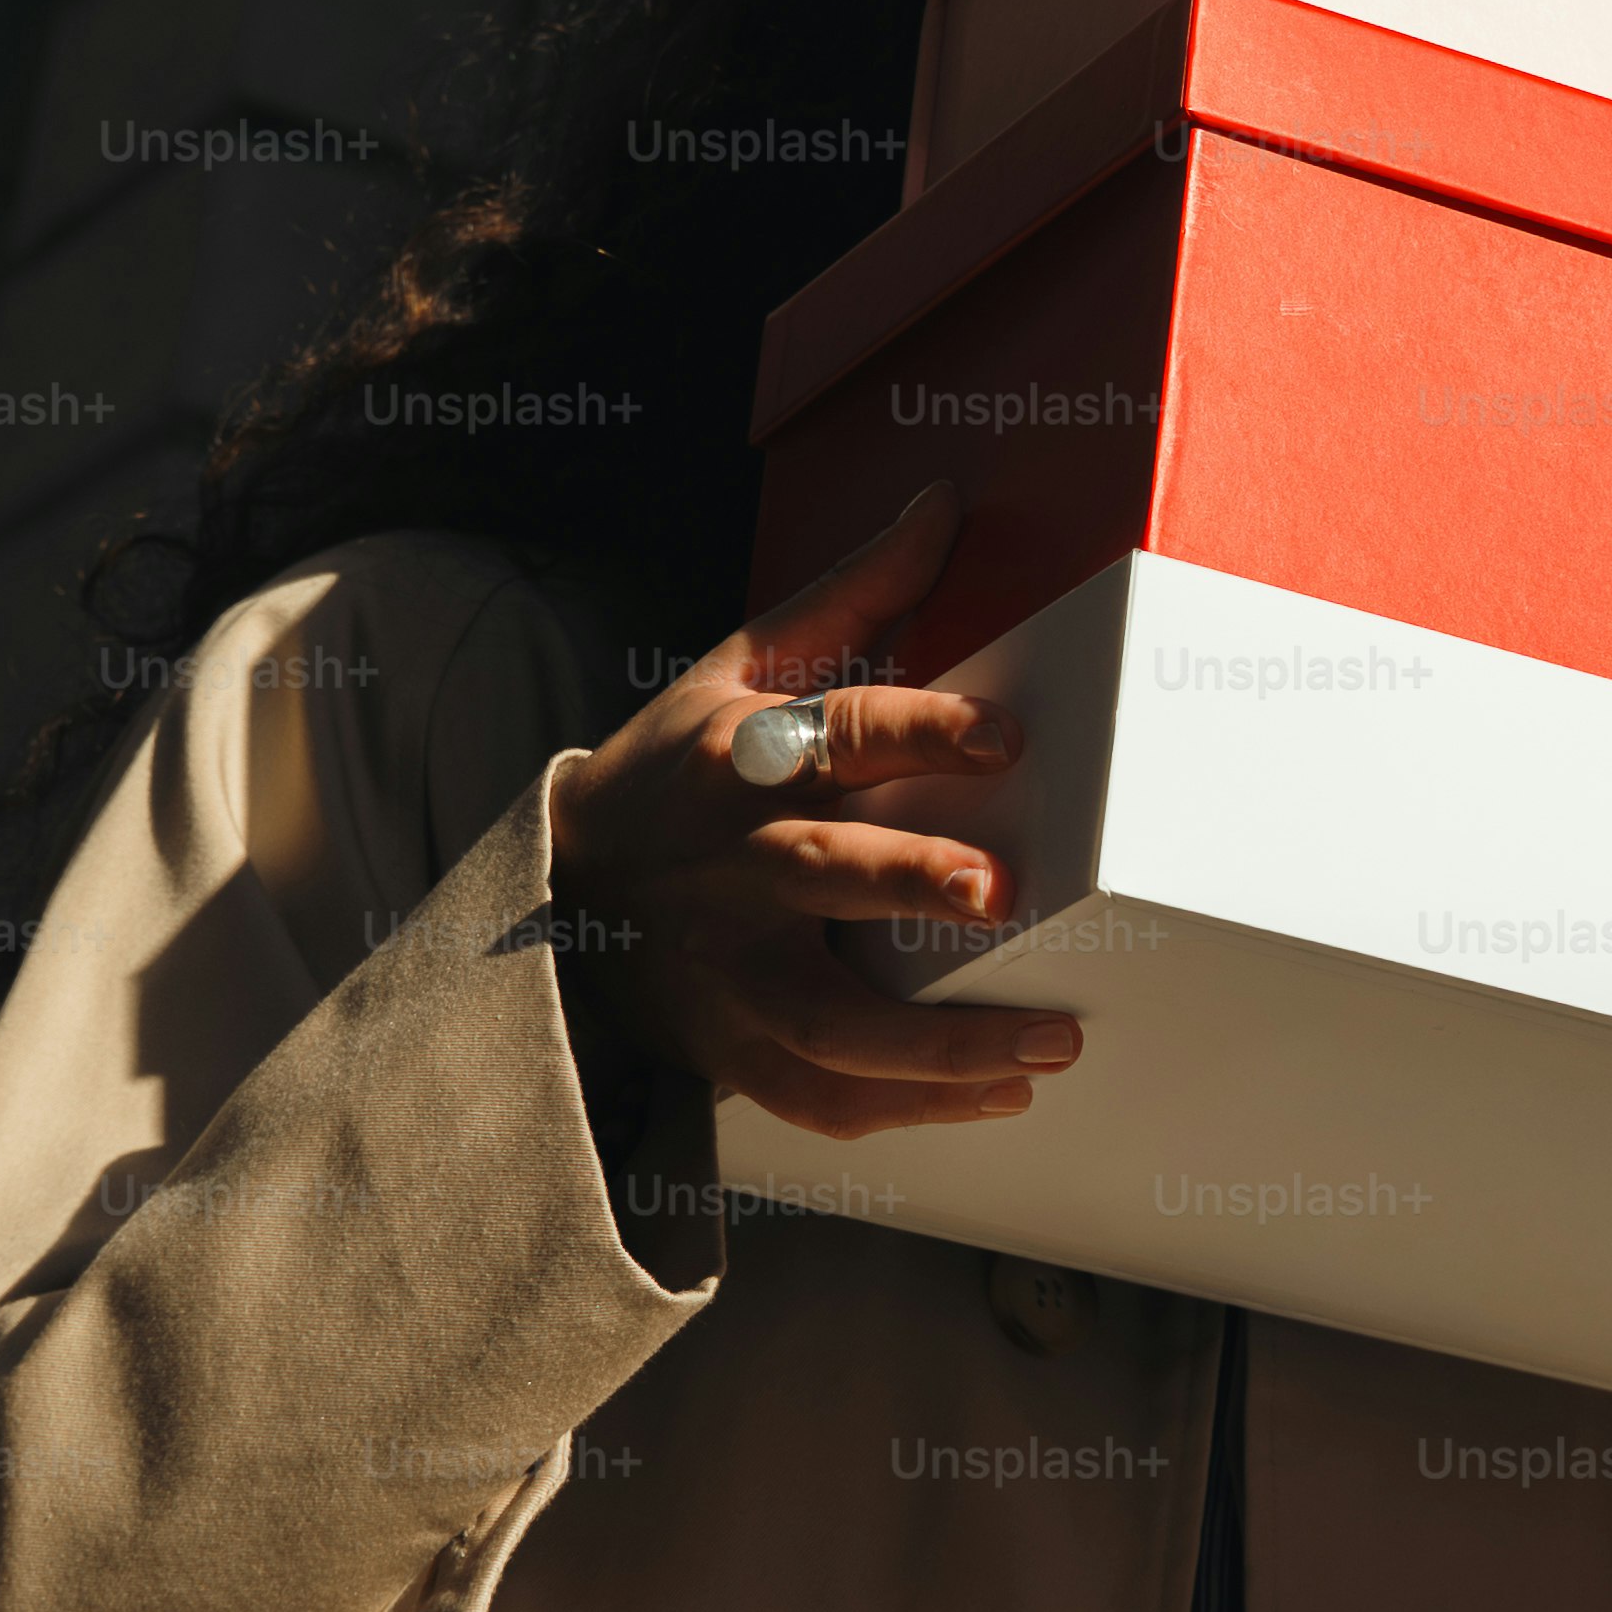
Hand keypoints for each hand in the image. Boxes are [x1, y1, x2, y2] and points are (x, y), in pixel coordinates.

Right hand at [547, 482, 1081, 1141]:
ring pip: (830, 1021)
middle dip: (908, 881)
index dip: (920, 728)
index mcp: (741, 759)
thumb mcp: (739, 668)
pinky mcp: (734, 1048)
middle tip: (1000, 893)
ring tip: (1051, 1047)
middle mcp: (733, 868)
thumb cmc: (676, 765)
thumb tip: (943, 501)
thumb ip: (851, 594)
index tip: (1006, 735)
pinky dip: (912, 1109)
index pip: (836, 734)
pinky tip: (1000, 1096)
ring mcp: (729, 971)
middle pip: (821, 874)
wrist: (560, 891)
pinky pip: (822, 1098)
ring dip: (940, 1046)